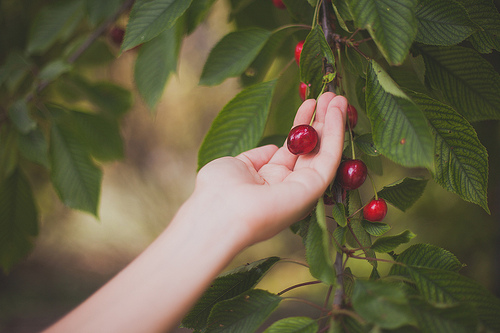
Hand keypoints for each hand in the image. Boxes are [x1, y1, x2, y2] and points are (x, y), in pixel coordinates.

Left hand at [190, 92, 347, 245]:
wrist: (219, 213)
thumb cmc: (218, 191)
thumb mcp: (235, 165)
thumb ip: (256, 156)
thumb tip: (274, 148)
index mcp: (269, 183)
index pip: (291, 151)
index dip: (300, 126)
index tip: (308, 103)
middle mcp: (289, 187)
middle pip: (311, 149)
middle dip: (321, 121)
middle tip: (330, 95)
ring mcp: (303, 189)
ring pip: (324, 152)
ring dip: (333, 123)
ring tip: (338, 96)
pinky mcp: (314, 189)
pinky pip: (329, 157)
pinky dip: (335, 133)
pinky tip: (337, 111)